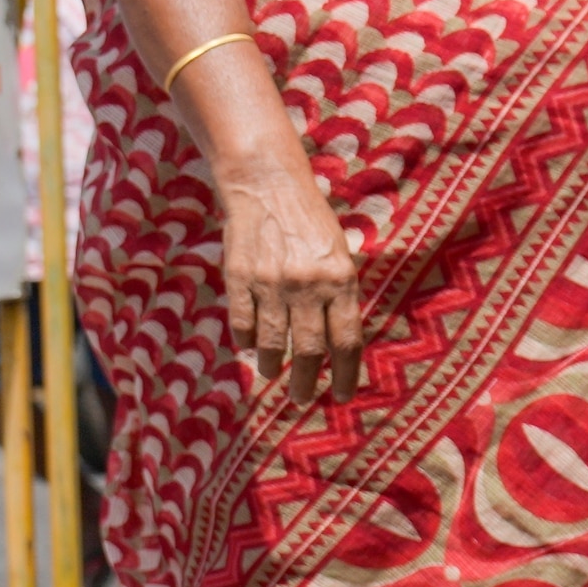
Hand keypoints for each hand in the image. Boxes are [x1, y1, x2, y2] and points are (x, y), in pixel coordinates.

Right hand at [217, 160, 360, 406]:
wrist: (268, 186)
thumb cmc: (312, 222)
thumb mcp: (340, 254)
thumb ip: (341, 294)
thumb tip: (340, 341)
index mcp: (341, 281)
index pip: (347, 341)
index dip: (346, 374)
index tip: (343, 396)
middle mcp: (308, 286)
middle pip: (309, 350)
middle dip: (307, 383)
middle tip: (303, 400)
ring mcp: (272, 284)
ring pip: (271, 342)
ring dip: (272, 365)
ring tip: (273, 375)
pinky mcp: (240, 278)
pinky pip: (242, 322)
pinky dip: (245, 341)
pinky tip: (249, 349)